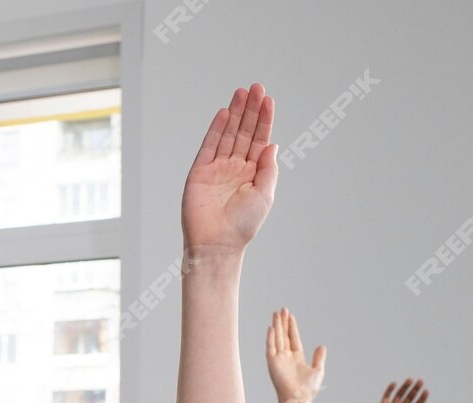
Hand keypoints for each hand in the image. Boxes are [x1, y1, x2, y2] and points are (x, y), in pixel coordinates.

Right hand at [181, 84, 277, 259]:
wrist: (217, 244)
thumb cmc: (243, 225)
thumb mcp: (264, 195)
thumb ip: (267, 168)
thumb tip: (272, 144)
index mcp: (251, 173)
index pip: (259, 140)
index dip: (264, 120)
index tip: (268, 100)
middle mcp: (234, 167)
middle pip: (244, 132)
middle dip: (250, 110)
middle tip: (256, 87)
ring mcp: (216, 168)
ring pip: (227, 134)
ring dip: (235, 113)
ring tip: (242, 93)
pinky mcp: (200, 172)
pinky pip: (209, 146)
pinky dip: (216, 129)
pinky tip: (225, 113)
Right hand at [264, 308, 325, 402]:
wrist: (298, 399)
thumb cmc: (307, 390)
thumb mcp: (317, 370)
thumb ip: (319, 357)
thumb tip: (322, 346)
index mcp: (296, 357)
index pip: (293, 338)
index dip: (292, 327)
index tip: (290, 316)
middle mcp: (286, 357)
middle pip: (284, 335)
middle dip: (283, 322)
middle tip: (282, 310)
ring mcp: (278, 359)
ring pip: (277, 338)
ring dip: (277, 326)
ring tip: (276, 314)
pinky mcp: (272, 363)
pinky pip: (270, 348)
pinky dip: (271, 338)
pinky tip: (272, 328)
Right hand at [363, 378, 433, 402]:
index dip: (422, 398)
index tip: (426, 391)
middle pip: (410, 397)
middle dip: (415, 389)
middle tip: (421, 381)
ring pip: (400, 394)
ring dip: (405, 387)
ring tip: (410, 379)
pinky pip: (387, 396)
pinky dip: (390, 389)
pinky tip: (395, 384)